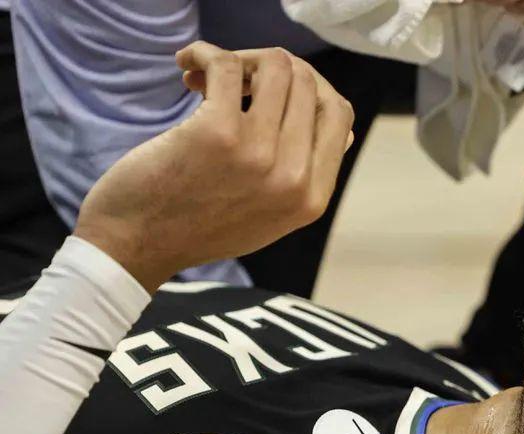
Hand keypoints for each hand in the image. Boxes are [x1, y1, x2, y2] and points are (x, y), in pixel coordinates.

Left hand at [74, 42, 354, 291]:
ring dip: (241, 59)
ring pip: (276, 67)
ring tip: (210, 75)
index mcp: (312, 199)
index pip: (340, 116)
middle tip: (234, 80)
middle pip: (308, 83)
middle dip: (270, 68)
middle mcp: (294, 178)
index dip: (310, 88)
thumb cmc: (197, 226)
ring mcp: (259, 154)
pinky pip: (226, 65)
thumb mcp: (271, 216)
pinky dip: (204, 53)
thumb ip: (304, 177)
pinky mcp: (218, 133)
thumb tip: (337, 126)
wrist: (138, 243)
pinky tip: (187, 63)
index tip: (274, 90)